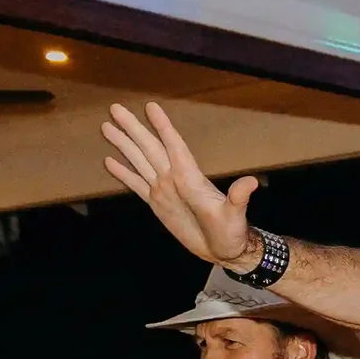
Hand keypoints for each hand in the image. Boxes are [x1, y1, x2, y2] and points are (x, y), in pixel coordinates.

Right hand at [102, 102, 256, 265]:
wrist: (224, 251)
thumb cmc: (232, 233)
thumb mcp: (235, 216)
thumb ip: (239, 198)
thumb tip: (252, 182)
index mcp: (190, 178)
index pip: (174, 147)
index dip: (163, 127)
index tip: (151, 107)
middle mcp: (174, 179)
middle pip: (150, 148)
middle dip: (134, 128)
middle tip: (116, 108)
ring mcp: (164, 190)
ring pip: (140, 161)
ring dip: (124, 144)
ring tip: (107, 126)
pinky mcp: (157, 204)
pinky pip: (136, 184)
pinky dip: (123, 173)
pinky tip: (110, 160)